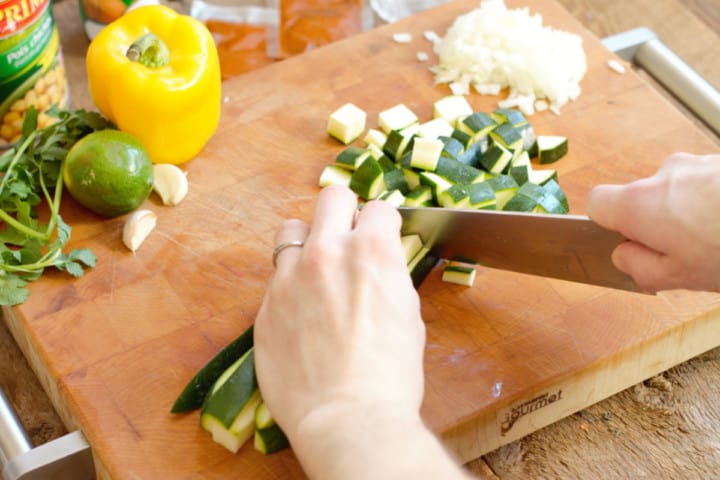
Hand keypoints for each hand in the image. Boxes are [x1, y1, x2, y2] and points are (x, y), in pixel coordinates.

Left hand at [255, 186, 468, 478]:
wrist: (346, 416)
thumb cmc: (390, 374)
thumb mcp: (407, 314)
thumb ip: (390, 276)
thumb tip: (381, 264)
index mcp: (372, 251)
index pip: (379, 208)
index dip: (383, 224)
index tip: (380, 237)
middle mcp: (328, 252)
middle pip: (332, 197)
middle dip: (345, 212)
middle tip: (349, 237)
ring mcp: (290, 276)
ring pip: (291, 229)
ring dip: (308, 242)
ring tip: (316, 269)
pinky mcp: (265, 304)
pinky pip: (276, 276)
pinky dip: (290, 284)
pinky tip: (302, 312)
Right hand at [586, 152, 719, 292]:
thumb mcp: (679, 277)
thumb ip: (639, 268)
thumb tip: (624, 258)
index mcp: (640, 204)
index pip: (597, 203)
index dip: (606, 225)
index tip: (625, 243)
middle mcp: (664, 174)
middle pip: (642, 197)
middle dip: (657, 224)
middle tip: (684, 256)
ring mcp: (698, 163)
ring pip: (679, 192)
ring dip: (691, 214)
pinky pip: (707, 184)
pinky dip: (715, 203)